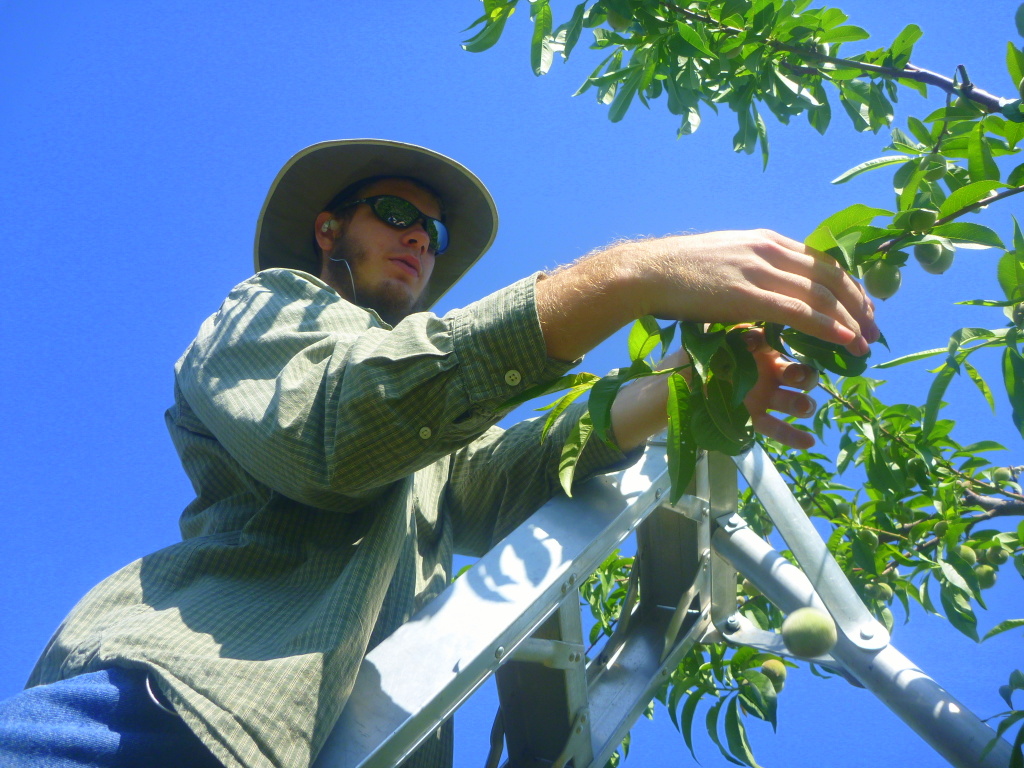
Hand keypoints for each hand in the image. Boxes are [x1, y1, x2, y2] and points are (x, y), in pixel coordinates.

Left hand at [610, 337, 820, 452]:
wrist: (671, 390)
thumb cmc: (689, 359)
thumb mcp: (702, 343)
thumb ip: (720, 337)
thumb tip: (743, 333)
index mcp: (757, 347)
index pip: (777, 342)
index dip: (775, 343)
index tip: (758, 345)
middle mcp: (766, 370)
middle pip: (798, 371)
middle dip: (804, 374)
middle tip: (796, 377)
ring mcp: (763, 396)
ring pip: (793, 400)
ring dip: (802, 404)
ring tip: (803, 408)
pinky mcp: (754, 420)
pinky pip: (778, 428)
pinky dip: (794, 435)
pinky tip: (808, 442)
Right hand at [625, 229, 878, 356]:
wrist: (647, 272)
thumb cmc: (679, 272)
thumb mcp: (725, 261)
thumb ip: (752, 270)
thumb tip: (766, 289)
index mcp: (767, 241)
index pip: (823, 262)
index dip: (850, 288)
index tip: (864, 310)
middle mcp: (771, 250)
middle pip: (832, 277)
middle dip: (860, 306)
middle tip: (875, 330)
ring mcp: (760, 271)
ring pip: (821, 296)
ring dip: (851, 322)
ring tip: (866, 344)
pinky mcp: (748, 295)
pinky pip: (800, 313)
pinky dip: (829, 328)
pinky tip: (846, 342)